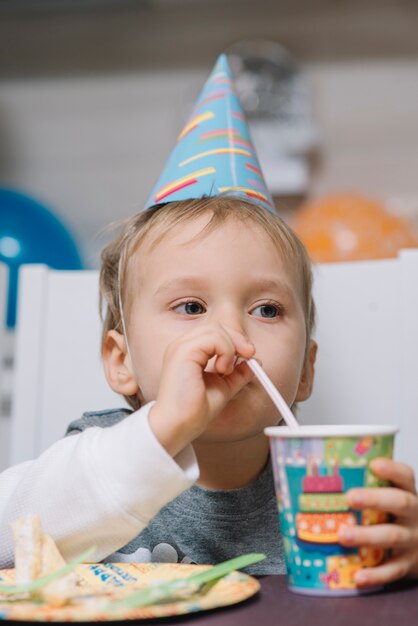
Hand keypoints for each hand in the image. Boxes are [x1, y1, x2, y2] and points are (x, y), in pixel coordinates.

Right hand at [149, 323, 255, 456]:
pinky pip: (213, 338)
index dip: (235, 340)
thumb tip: (254, 362)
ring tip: (227, 370)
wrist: (179, 426)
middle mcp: (182, 346)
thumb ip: (237, 373)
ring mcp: (180, 347)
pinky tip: (223, 370)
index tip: (249, 355)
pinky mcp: (183, 352)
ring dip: (231, 347)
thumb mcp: (223, 387)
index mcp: (188, 352)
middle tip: (249, 355)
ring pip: (215, 329)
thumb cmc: (193, 411)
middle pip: (216, 326)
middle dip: (237, 339)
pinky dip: (225, 351)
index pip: (215, 332)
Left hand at [338, 458, 417, 586]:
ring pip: (392, 536)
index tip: (374, 464)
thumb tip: (321, 476)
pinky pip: (392, 570)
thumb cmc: (396, 517)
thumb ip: (368, 489)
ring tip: (343, 535)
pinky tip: (358, 576)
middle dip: (375, 499)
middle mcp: (414, 515)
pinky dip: (375, 575)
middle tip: (350, 497)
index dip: (392, 469)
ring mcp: (412, 540)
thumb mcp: (391, 500)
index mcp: (407, 493)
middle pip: (400, 502)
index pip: (404, 476)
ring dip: (367, 536)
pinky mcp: (408, 564)